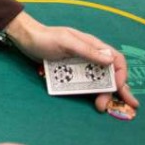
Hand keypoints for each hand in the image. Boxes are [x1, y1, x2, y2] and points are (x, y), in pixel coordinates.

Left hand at [6, 12, 139, 112]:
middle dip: (113, 90)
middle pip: (108, 73)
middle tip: (106, 105)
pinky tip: (89, 99)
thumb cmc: (45, 37)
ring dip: (101, 93)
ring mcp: (80, 63)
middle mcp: (90, 55)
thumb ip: (87, 51)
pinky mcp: (70, 71)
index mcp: (92, 45)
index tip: (115, 87)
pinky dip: (88, 91)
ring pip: (97, 80)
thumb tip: (110, 60)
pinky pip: (83, 82)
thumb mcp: (66, 42)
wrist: (25, 39)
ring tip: (99, 106)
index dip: (119, 73)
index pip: (116, 59)